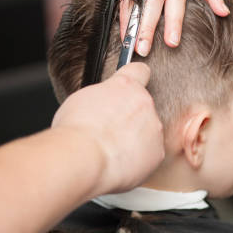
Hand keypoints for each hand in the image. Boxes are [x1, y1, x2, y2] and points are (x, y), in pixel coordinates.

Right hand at [51, 63, 163, 194]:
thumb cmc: (75, 131)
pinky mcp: (158, 151)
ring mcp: (154, 127)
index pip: (140, 71)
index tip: (131, 89)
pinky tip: (119, 162)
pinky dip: (138, 159)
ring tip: (112, 150)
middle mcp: (144, 102)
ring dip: (135, 139)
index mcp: (125, 85)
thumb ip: (102, 97)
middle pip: (143, 107)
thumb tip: (104, 103)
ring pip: (148, 131)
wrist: (83, 158)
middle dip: (131, 117)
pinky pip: (150, 154)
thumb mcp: (82, 100)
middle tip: (111, 131)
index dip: (136, 79)